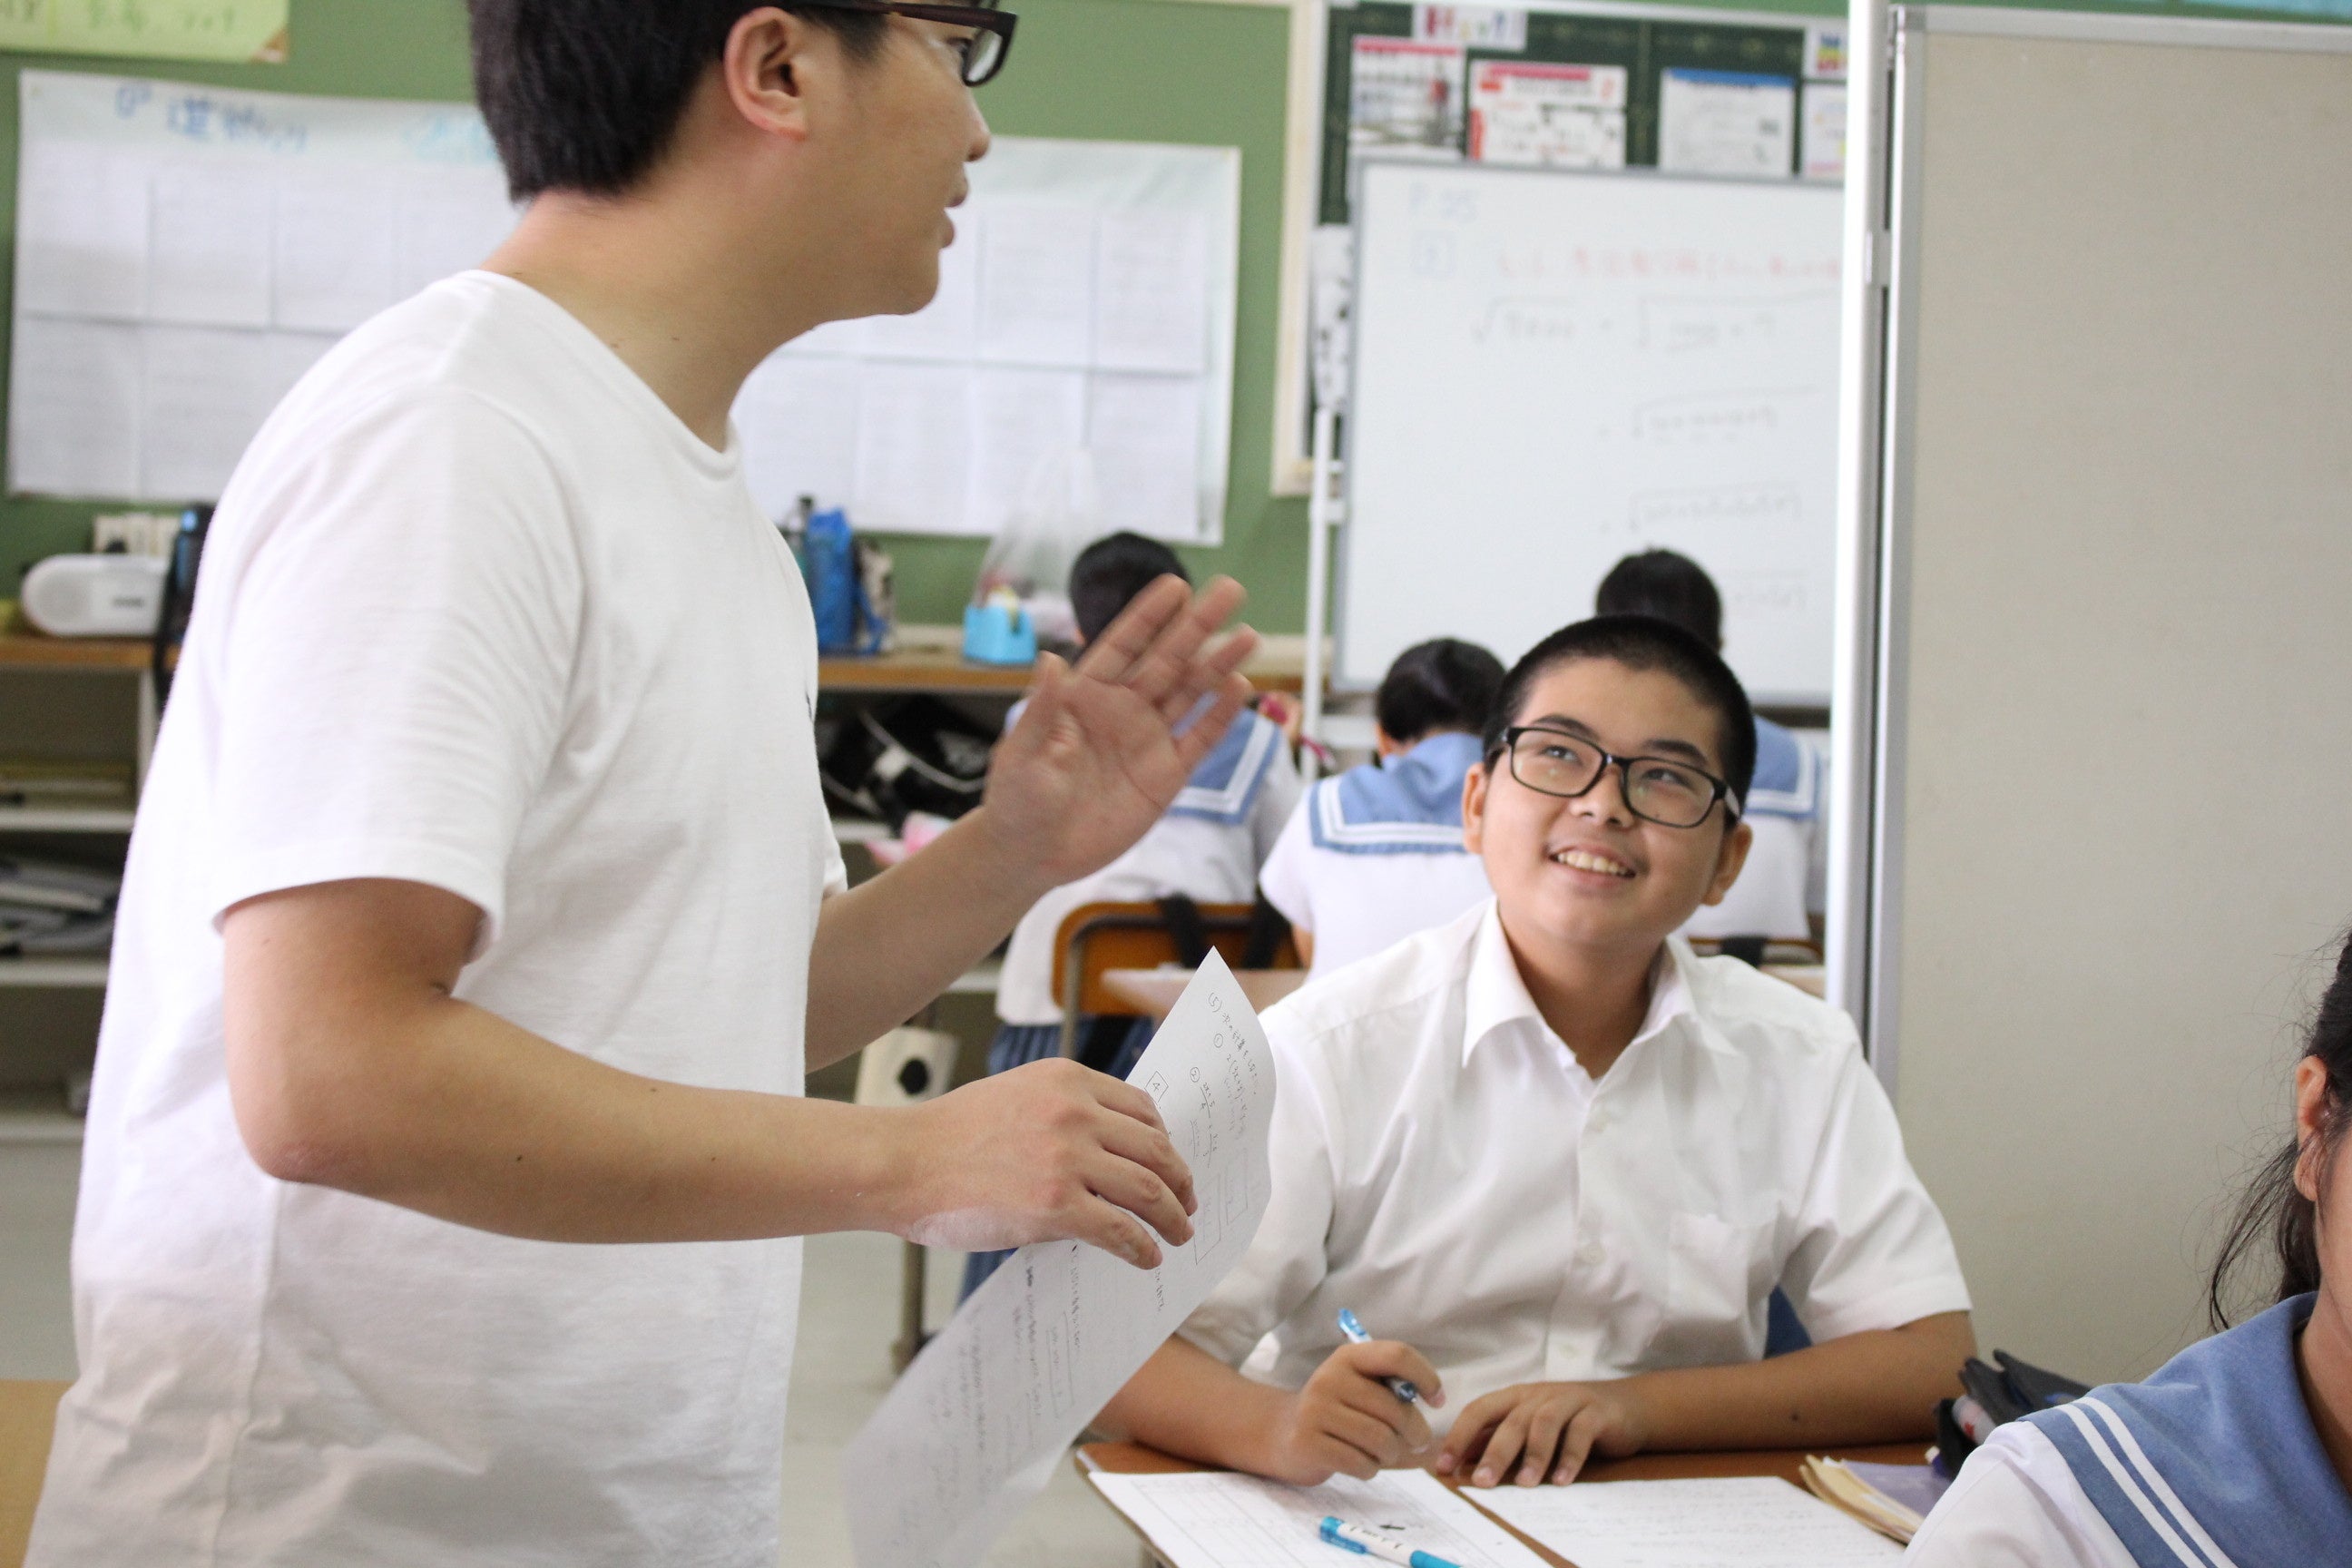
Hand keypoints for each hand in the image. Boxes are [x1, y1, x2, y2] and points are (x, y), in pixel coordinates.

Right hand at [889, 1058, 1197, 1267]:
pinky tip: (1146, 1258)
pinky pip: (1121, 1229)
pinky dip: (1143, 1247)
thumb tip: (1109, 1157)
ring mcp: (1067, 1158)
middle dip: (1180, 1182)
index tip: (1171, 1166)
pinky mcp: (1055, 1205)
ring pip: (1149, 1189)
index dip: (1165, 1142)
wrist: (902, 1163)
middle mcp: (1075, 1112)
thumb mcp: (1014, 1097)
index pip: (1142, 1109)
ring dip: (1173, 1216)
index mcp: (1067, 1080)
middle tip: (1187, 1205)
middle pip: (1156, 1149)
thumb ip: (1063, 1112)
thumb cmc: (948, 1136)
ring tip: (1178, 1234)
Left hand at [980, 576, 1257, 888]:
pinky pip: (1198, 741)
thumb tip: (1051, 658)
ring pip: (1190, 694)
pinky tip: (1239, 688)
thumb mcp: (1022, 753)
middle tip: (1230, 590)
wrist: (1034, 856)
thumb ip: (1044, 709)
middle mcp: (1122, 709)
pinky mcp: (1165, 777)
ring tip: (1248, 637)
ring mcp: (1147, 740)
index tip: (1177, 585)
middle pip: (1167, 660)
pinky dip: (1220, 717)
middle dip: (1198, 626)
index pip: (1123, 646)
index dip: (1150, 616)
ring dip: (1218, 664)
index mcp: (1085, 695)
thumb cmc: (1017, 800)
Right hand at [1256, 1341, 1445, 1484]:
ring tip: (1386, 1452)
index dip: (1426, 1377)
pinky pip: (1361, 1463)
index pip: (1397, 1355)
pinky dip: (1371, 1469)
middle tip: (1418, 1441)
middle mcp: (1330, 1378)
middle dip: (1416, 1431)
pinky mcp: (1309, 1443)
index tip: (1437, 1400)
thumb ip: (1392, 1386)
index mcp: (1348, 1356)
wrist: (1283, 1433)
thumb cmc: (1338, 1410)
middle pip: (1394, 1408)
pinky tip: (1363, 1463)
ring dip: (1392, 1453)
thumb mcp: (1359, 1385)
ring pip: (1380, 1439)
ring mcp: (1316, 1410)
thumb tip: (1435, 1399)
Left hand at [1435, 1381, 1648, 1487]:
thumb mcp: (1531, 1425)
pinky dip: (1570, 1456)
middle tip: (1482, 1482)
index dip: (1459, 1436)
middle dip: (1494, 1452)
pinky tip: (1562, 1480)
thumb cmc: (1569, 1419)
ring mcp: (1569, 1400)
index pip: (1479, 1410)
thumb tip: (1464, 1456)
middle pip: (1512, 1420)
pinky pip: (1581, 1433)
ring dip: (1533, 1455)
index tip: (1444, 1466)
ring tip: (1524, 1484)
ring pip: (1545, 1423)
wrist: (1626, 1407)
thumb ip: (1500, 1437)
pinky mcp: (1597, 1413)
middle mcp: (1539, 1395)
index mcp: (1516, 1396)